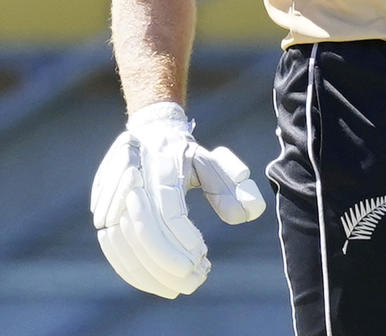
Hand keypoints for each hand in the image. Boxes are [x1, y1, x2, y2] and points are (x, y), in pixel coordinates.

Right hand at [91, 101, 265, 298]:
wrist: (149, 133)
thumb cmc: (185, 154)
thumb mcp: (211, 162)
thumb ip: (229, 186)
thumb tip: (250, 213)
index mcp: (163, 163)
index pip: (168, 210)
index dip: (182, 238)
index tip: (202, 258)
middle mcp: (133, 176)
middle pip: (143, 230)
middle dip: (166, 262)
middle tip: (192, 282)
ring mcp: (112, 191)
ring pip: (123, 241)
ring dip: (148, 271)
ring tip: (176, 287)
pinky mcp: (101, 205)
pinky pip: (110, 244)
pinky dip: (129, 267)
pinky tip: (152, 281)